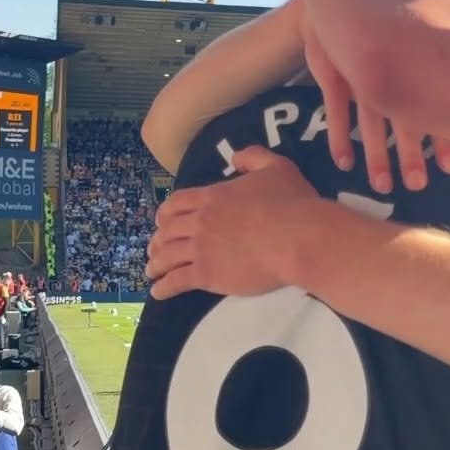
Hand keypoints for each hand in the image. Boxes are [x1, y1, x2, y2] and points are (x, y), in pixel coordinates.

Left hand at [145, 150, 322, 299]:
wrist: (297, 238)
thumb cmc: (292, 203)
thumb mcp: (277, 167)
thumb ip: (254, 157)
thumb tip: (235, 158)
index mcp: (213, 196)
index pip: (177, 203)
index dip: (166, 213)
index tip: (162, 221)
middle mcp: (200, 221)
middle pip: (167, 230)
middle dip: (158, 240)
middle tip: (155, 250)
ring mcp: (200, 248)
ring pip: (167, 255)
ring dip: (156, 264)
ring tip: (152, 272)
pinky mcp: (207, 273)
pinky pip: (176, 281)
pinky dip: (163, 287)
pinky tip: (158, 292)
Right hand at [303, 12, 449, 196]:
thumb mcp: (431, 10)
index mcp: (418, 56)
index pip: (437, 103)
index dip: (444, 137)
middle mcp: (391, 67)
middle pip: (405, 118)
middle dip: (411, 155)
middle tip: (418, 185)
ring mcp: (358, 69)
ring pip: (371, 120)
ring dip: (376, 156)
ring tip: (383, 186)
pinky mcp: (331, 68)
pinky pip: (336, 108)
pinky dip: (339, 137)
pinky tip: (344, 163)